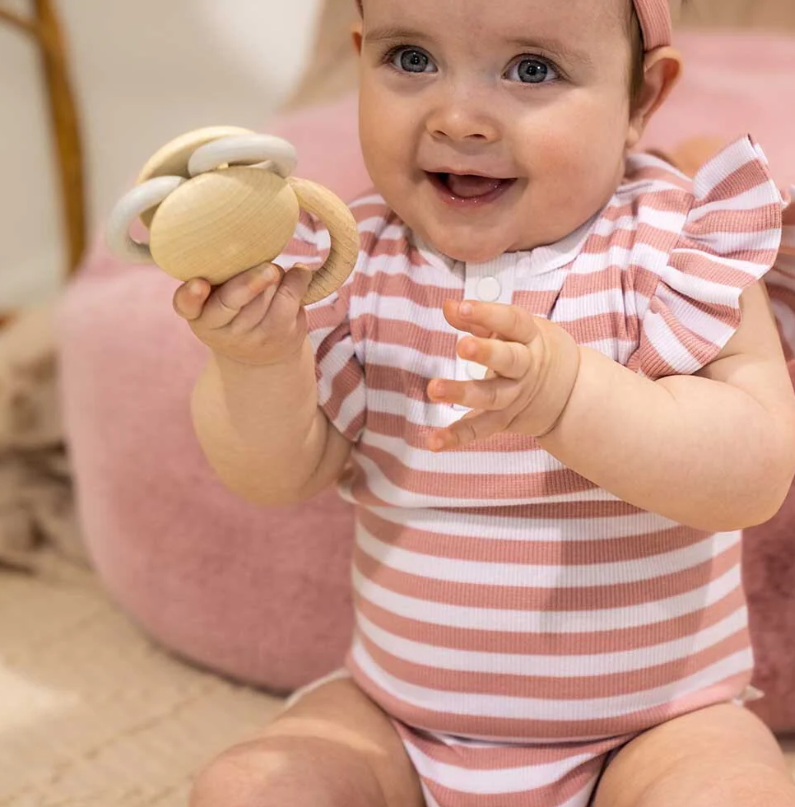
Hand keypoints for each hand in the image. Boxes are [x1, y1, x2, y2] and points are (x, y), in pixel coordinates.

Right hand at [172, 262, 312, 366]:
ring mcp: (249, 337)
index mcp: (197, 312)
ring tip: (274, 272)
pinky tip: (302, 272)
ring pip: (265, 297)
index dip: (191, 295)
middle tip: (269, 269)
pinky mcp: (277, 335)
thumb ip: (222, 274)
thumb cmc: (234, 309)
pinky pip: (289, 301)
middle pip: (232, 299)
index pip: (186, 305)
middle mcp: (219, 328)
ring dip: (275, 276)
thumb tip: (250, 246)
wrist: (261, 352)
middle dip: (251, 283)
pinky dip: (298, 280)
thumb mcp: (217, 296)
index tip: (198, 284)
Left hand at [426, 300, 580, 450]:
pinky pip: (479, 429)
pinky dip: (456, 436)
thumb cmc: (532, 350)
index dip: (488, 314)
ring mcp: (515, 397)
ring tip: (434, 389)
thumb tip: (448, 306)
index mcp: (530, 338)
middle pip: (508, 360)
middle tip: (462, 347)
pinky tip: (434, 441)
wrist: (571, 393)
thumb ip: (478, 319)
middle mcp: (526, 368)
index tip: (462, 307)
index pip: (512, 322)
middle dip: (486, 353)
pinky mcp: (504, 421)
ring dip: (462, 393)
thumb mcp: (515, 329)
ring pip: (491, 396)